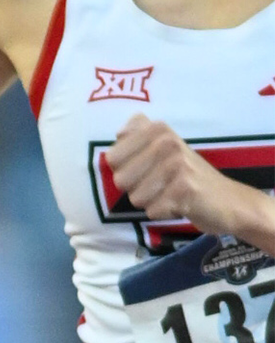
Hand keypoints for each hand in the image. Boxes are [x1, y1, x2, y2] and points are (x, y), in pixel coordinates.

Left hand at [106, 115, 254, 236]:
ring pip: (135, 198)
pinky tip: (181, 204)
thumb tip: (119, 132)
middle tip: (161, 184)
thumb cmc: (186, 175)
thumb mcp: (162, 147)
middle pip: (120, 179)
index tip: (146, 169)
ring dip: (151, 202)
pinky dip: (164, 213)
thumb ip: (137, 135)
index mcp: (158, 129)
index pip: (112, 158)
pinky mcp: (185, 190)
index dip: (124, 170)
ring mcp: (177, 166)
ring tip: (171, 193)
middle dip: (136, 189)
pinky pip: (153, 211)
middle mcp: (167, 142)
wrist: (229, 200)